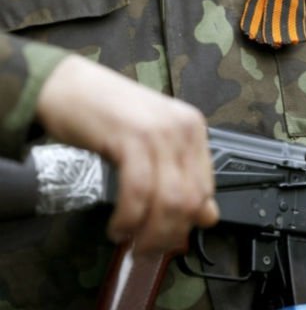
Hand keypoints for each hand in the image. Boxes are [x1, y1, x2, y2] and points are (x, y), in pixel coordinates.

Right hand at [36, 55, 218, 254]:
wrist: (68, 85)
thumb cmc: (108, 116)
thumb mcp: (152, 145)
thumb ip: (180, 177)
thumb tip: (208, 216)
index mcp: (193, 129)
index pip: (206, 187)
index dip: (189, 221)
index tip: (169, 237)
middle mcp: (183, 128)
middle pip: (191, 198)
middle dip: (170, 234)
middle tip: (147, 249)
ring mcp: (160, 131)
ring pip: (169, 200)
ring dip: (150, 233)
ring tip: (130, 242)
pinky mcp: (131, 137)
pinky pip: (138, 192)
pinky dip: (129, 218)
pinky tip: (118, 227)